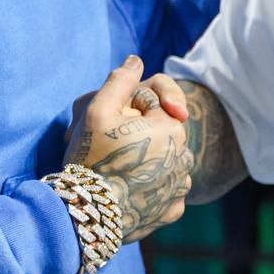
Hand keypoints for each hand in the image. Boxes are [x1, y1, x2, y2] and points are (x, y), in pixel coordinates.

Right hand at [64, 57, 193, 241]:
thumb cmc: (91, 157)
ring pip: (163, 162)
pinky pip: (163, 191)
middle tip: (109, 151)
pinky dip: (149, 189)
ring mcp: (180, 186)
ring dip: (148, 162)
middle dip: (140, 136)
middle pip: (159, 135)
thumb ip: (121, 80)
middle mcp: (184, 156)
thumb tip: (136, 60)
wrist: (89, 213)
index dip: (127, 112)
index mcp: (173, 127)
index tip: (109, 127)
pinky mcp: (172, 210)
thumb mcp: (98, 109)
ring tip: (118, 172)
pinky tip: (128, 191)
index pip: (153, 107)